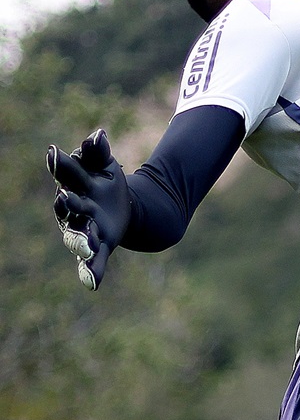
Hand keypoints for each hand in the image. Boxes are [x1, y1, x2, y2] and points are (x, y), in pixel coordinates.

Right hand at [47, 129, 129, 289]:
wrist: (124, 205)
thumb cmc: (104, 181)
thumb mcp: (104, 165)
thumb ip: (98, 152)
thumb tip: (98, 135)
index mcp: (75, 186)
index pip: (67, 174)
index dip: (60, 163)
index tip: (54, 152)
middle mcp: (75, 212)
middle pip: (69, 209)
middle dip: (68, 204)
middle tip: (65, 197)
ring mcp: (86, 231)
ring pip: (79, 238)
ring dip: (81, 241)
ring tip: (88, 247)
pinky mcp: (100, 247)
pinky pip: (94, 262)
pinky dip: (91, 273)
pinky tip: (92, 284)